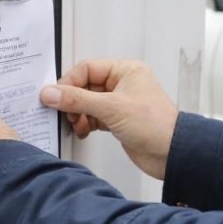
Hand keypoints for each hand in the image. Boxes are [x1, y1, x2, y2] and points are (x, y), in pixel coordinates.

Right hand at [40, 58, 178, 179]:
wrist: (171, 154)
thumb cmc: (155, 125)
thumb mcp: (111, 108)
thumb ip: (78, 100)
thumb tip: (51, 93)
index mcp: (125, 71)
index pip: (87, 69)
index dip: (69, 82)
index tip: (55, 97)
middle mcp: (122, 84)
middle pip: (85, 86)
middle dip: (73, 101)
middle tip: (65, 113)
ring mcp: (119, 103)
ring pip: (87, 103)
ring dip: (78, 114)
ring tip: (77, 125)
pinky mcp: (117, 121)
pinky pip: (93, 117)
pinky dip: (85, 124)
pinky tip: (83, 131)